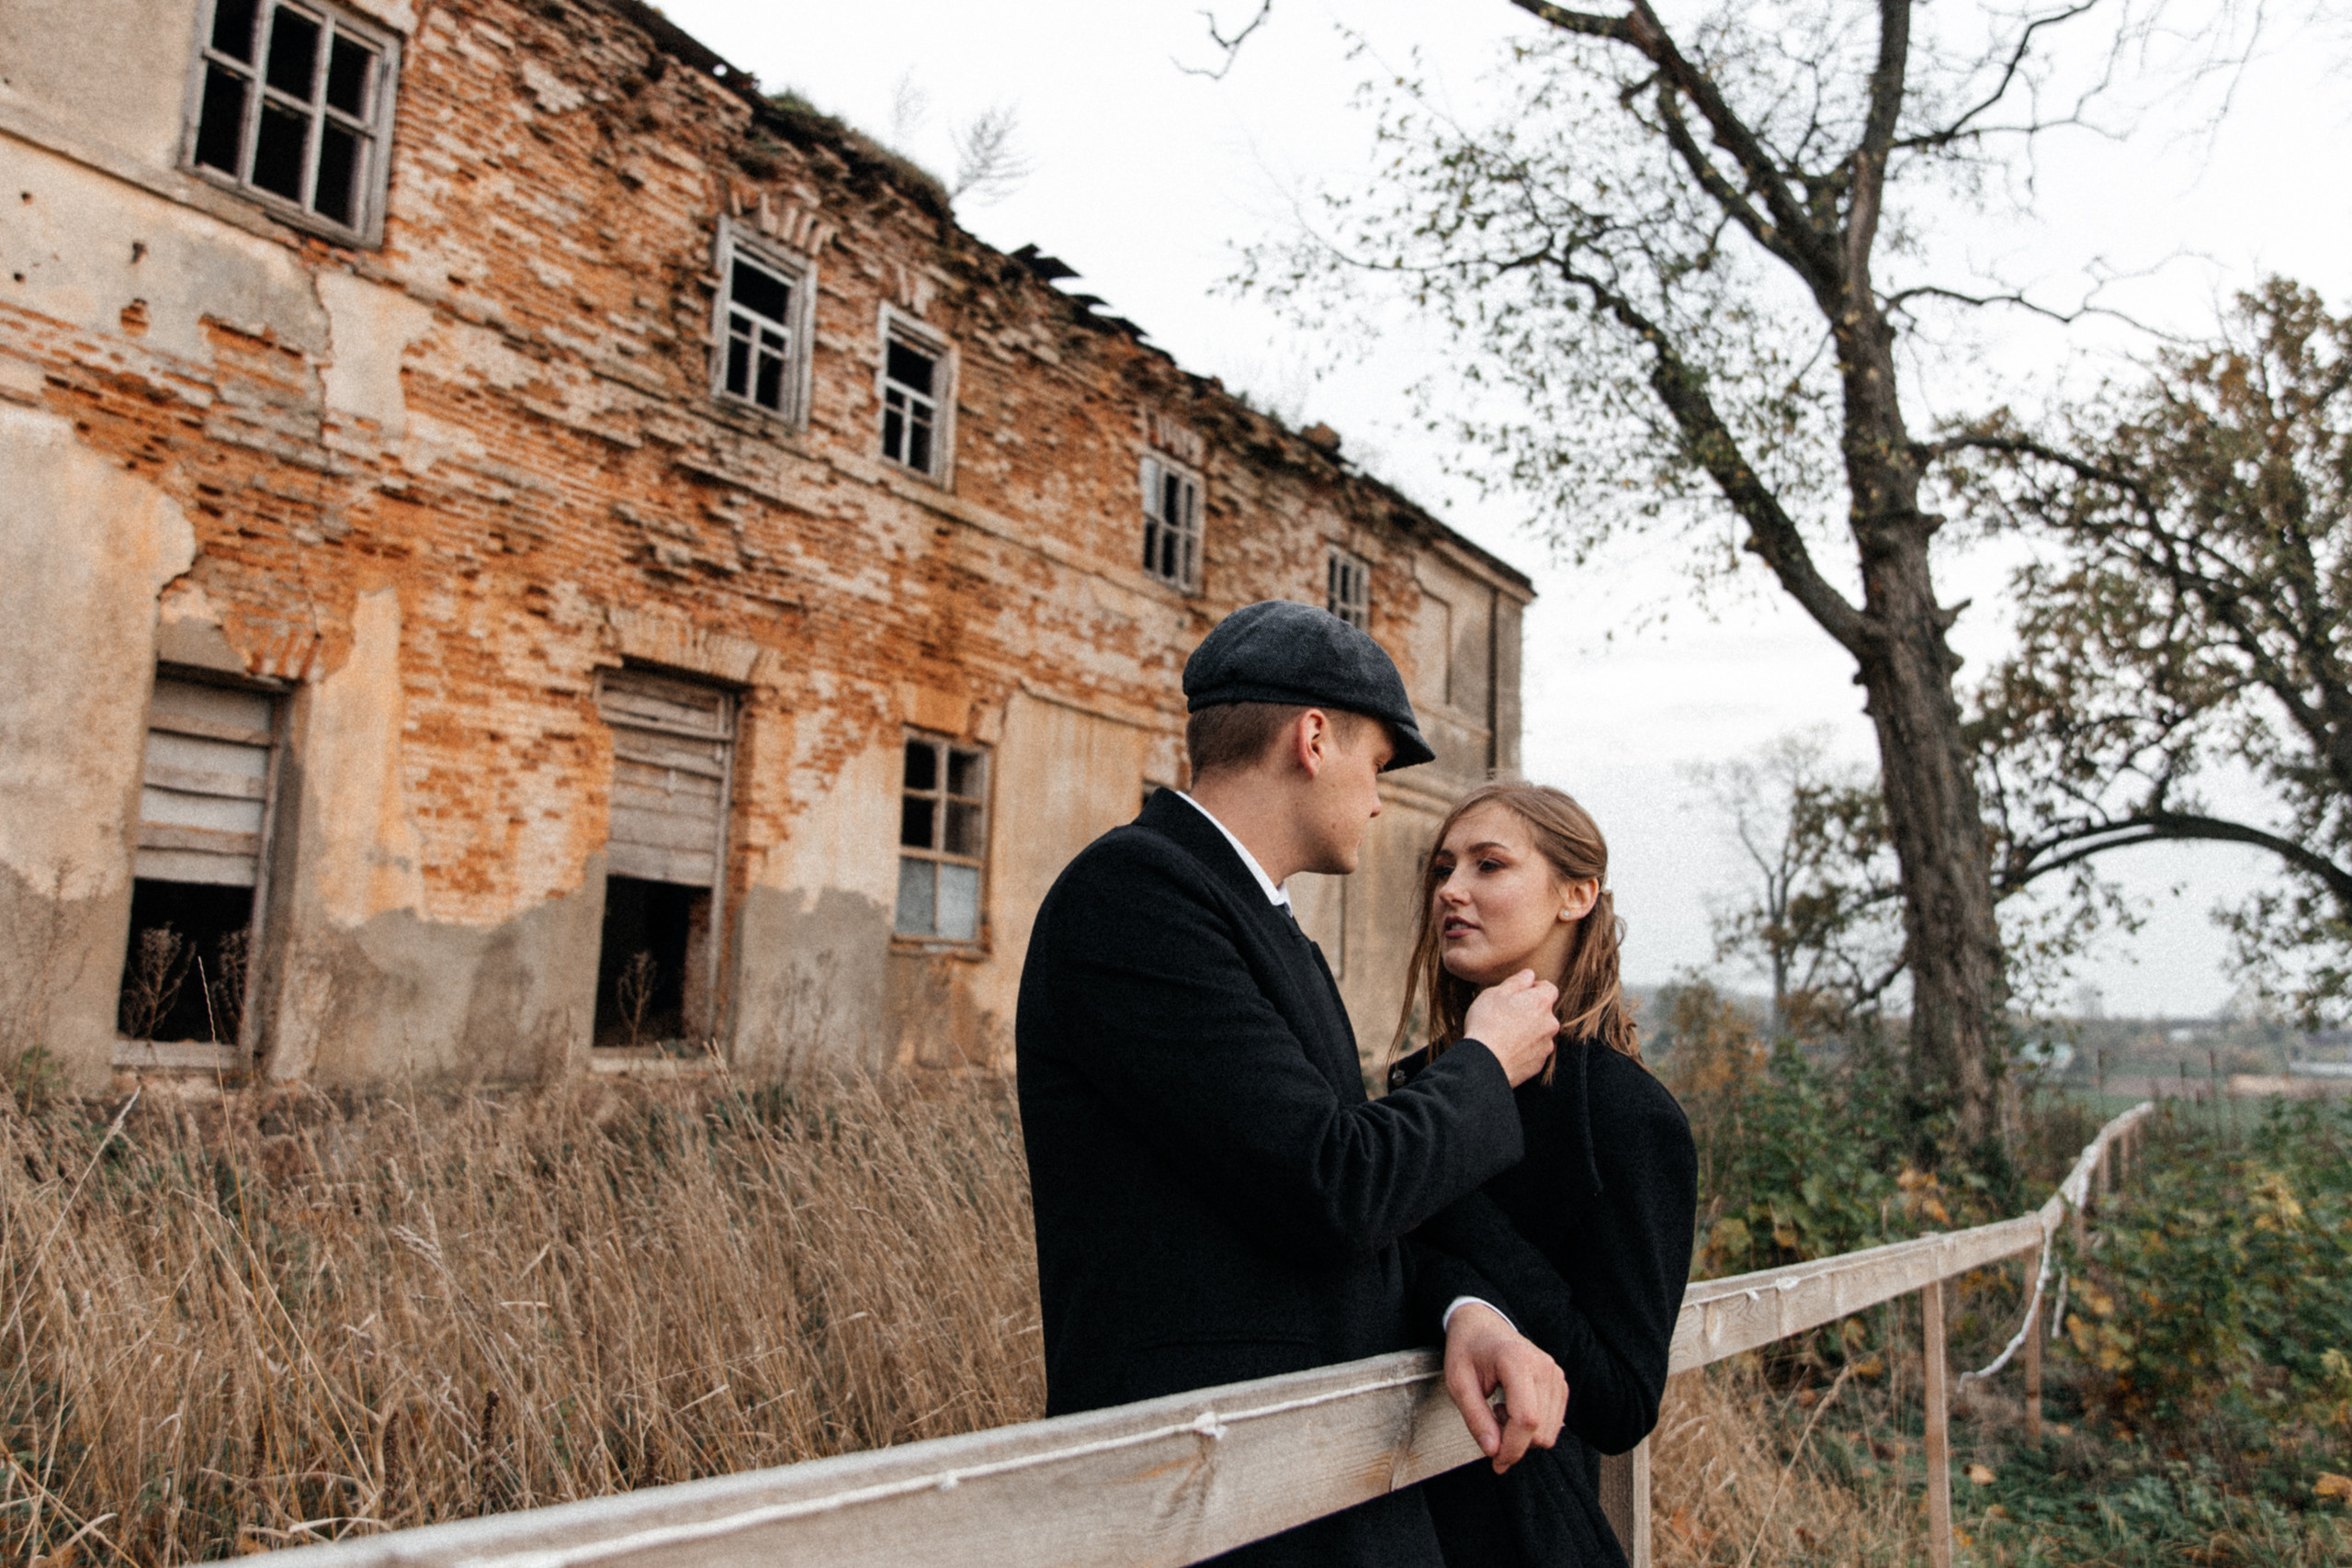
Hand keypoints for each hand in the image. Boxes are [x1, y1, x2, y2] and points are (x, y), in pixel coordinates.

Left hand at [1442, 1302, 1566, 1472]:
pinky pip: (1555, 1423)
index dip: (1512, 1448)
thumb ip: (1475, 1418)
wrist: (1482, 1325)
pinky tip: (1514, 1408)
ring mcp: (1556, 1374)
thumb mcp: (1458, 1383)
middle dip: (1514, 1442)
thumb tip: (1493, 1451)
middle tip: (1490, 1422)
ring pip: (1550, 1432)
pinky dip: (1534, 1427)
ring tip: (1501, 1411)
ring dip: (1524, 1435)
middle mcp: (1543, 1366)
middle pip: (1541, 1431)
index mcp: (1516, 1361)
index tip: (1496, 1462)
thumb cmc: (1467, 1351)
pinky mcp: (1560, 1382)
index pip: (1526, 1419)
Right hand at [1463, 971, 1560, 1085]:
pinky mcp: (1539, 1064)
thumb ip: (1516, 982)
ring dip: (1528, 1031)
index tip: (1518, 994)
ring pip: (1540, 1032)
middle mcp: (1550, 1023)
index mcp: (1542, 1002)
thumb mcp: (1495, 993)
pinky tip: (1506, 1050)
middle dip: (1530, 1011)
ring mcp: (1546, 1045)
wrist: (1485, 1063)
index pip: (1549, 988)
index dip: (1534, 988)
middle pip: (1544, 1012)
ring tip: (1504, 1035)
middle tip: (1507, 1014)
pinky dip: (1524, 1049)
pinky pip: (1534, 1051)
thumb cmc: (1487, 1024)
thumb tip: (1529, 974)